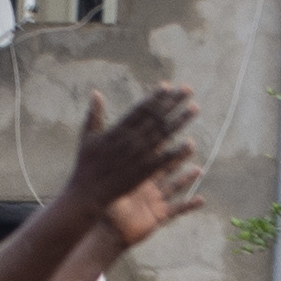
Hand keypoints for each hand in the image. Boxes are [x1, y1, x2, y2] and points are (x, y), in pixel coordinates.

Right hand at [57, 84, 200, 227]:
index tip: (168, 86)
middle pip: (156, 118)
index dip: (155, 97)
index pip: (140, 109)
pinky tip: (190, 143)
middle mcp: (129, 141)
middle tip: (188, 90)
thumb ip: (94, 115)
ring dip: (180, 121)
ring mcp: (137, 157)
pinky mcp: (143, 173)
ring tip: (194, 108)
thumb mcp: (87, 137)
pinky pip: (163, 160)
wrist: (87, 194)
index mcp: (116, 130)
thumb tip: (96, 93)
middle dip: (173, 103)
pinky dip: (176, 152)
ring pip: (163, 135)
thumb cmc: (86, 166)